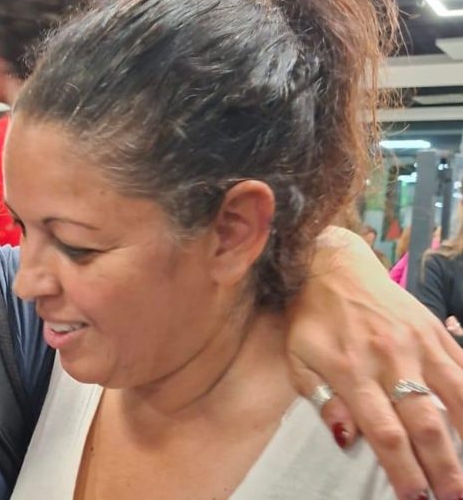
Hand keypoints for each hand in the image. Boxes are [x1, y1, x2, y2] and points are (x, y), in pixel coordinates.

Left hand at [287, 227, 462, 499]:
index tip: (415, 498)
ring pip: (457, 396)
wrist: (332, 265)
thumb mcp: (297, 358)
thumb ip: (320, 398)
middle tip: (452, 497)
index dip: (403, 468)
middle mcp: (390, 358)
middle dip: (443, 466)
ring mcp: (419, 344)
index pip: (384, 431)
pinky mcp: (437, 332)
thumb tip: (345, 438)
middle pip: (425, 422)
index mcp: (351, 370)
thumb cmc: (310, 319)